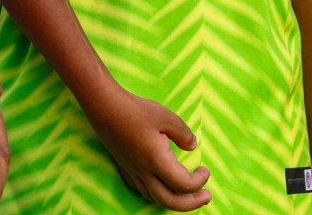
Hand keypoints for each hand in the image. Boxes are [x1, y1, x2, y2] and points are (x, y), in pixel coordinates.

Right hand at [84, 85, 210, 210]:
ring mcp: (132, 172)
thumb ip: (183, 134)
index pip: (183, 185)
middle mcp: (144, 172)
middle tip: (206, 196)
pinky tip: (162, 184)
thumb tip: (193, 146)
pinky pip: (142, 190)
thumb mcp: (167, 117)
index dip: (199, 181)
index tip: (205, 169)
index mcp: (157, 161)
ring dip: (175, 201)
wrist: (105, 108)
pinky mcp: (125, 168)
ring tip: (189, 194)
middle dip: (191, 203)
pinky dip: (157, 193)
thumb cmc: (137, 110)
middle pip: (169, 201)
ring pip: (154, 198)